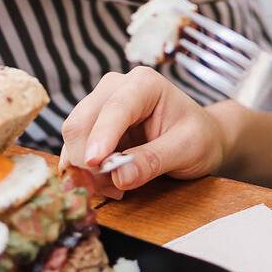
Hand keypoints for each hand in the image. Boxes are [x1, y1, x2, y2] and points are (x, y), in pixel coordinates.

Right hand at [58, 67, 227, 199]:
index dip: (102, 135)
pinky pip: (74, 148)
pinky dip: (83, 171)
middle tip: (112, 188)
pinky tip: (106, 183)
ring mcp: (100, 105)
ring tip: (115, 188)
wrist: (198, 137)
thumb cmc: (198, 137)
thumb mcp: (187, 149)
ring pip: (73, 136)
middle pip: (82, 121)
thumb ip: (154, 160)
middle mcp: (116, 88)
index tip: (94, 163)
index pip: (116, 108)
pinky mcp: (92, 125)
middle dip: (89, 159)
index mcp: (144, 83)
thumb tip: (119, 176)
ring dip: (85, 169)